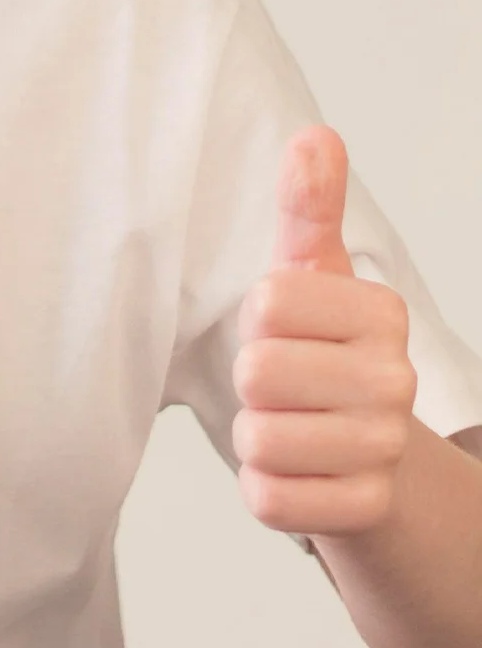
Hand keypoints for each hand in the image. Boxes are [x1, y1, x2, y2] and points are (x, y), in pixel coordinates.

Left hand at [232, 125, 417, 541]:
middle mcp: (396, 381)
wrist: (374, 465)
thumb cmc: (325, 358)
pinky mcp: (363, 511)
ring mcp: (384, 449)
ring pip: (257, 437)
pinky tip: (298, 476)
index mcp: (381, 314)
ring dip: (256, 438)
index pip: (266, 303)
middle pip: (257, 371)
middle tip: (287, 389)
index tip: (287, 333)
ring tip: (292, 429)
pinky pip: (267, 498)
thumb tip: (314, 135)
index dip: (257, 323)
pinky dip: (265, 489)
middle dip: (252, 384)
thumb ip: (310, 211)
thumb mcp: (314, 278)